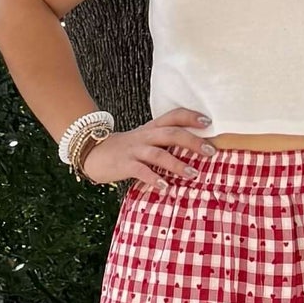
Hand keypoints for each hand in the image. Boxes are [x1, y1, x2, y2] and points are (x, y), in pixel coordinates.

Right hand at [80, 107, 216, 189]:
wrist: (93, 152)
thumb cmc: (126, 149)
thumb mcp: (145, 139)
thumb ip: (165, 141)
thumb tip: (195, 148)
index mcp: (152, 128)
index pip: (173, 116)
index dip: (190, 116)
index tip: (208, 122)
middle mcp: (145, 136)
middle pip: (171, 133)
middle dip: (192, 141)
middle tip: (211, 151)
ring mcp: (134, 150)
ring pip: (158, 153)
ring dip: (177, 164)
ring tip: (193, 174)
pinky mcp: (124, 164)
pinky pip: (141, 171)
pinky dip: (154, 178)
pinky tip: (165, 186)